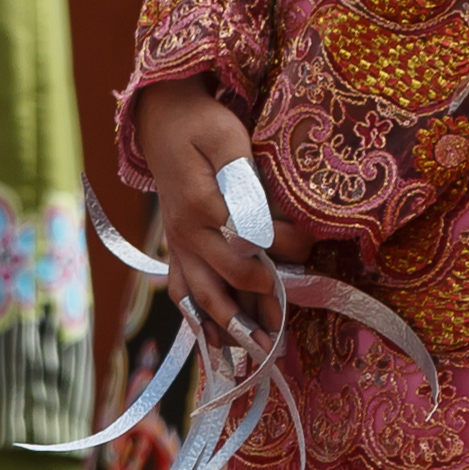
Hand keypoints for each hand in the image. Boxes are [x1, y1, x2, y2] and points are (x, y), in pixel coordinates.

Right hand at [133, 77, 285, 359]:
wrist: (162, 116)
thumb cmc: (202, 124)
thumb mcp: (228, 140)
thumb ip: (245, 183)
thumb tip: (260, 227)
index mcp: (201, 207)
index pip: (249, 243)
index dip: (281, 251)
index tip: (306, 250)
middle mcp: (186, 234)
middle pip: (221, 283)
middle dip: (253, 311)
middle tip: (280, 337)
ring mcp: (179, 243)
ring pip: (200, 295)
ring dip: (226, 326)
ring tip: (253, 353)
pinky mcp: (177, 244)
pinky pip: (183, 288)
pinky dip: (199, 317)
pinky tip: (216, 340)